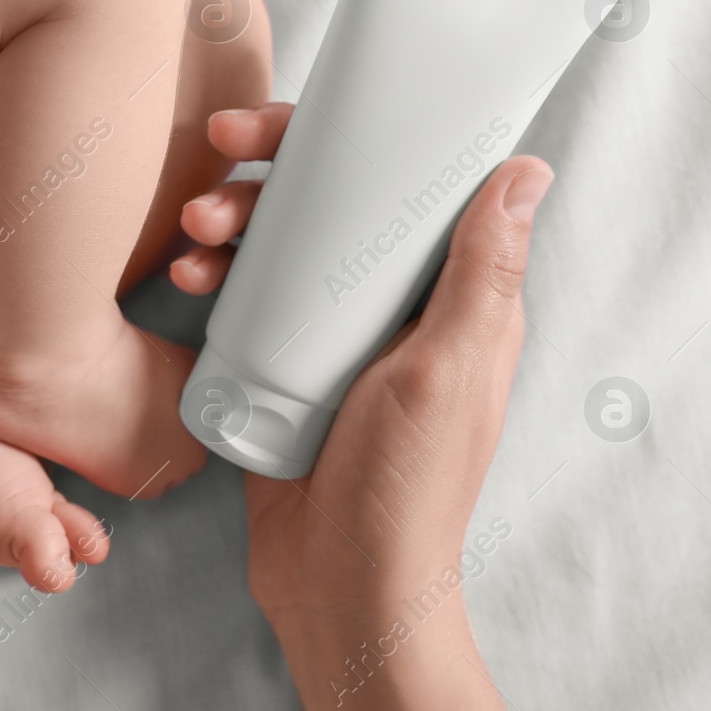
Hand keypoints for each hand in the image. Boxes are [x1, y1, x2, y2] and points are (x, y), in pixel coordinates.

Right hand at [175, 104, 546, 710]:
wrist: (339, 587)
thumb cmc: (406, 489)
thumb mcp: (449, 371)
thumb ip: (483, 275)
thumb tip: (525, 169)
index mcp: (448, 299)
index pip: (401, 187)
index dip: (346, 138)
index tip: (284, 123)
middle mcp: (392, 309)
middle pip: (328, 206)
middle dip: (267, 175)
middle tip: (217, 156)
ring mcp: (333, 337)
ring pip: (279, 248)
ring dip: (230, 223)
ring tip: (192, 237)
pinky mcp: (283, 368)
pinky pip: (248, 301)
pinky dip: (216, 278)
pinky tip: (185, 279)